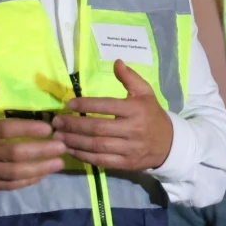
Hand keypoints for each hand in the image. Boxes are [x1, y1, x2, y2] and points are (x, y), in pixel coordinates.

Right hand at [0, 77, 66, 190]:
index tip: (48, 128)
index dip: (28, 129)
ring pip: (13, 173)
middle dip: (41, 151)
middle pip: (13, 154)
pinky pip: (7, 185)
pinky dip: (27, 181)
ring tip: (59, 162)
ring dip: (39, 169)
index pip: (5, 131)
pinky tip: (42, 174)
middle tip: (62, 146)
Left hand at [53, 61, 174, 170]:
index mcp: (136, 110)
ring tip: (58, 137)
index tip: (68, 105)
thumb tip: (116, 62)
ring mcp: (129, 148)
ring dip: (74, 141)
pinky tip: (70, 150)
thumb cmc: (152, 115)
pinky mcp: (126, 164)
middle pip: (98, 128)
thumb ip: (130, 78)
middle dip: (74, 125)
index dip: (85, 106)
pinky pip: (101, 161)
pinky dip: (83, 156)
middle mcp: (133, 129)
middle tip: (56, 122)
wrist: (169, 144)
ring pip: (97, 146)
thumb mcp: (145, 93)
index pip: (107, 106)